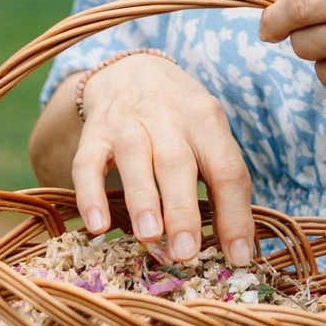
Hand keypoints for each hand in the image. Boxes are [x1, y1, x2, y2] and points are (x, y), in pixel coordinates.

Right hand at [70, 55, 255, 265]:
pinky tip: (97, 224)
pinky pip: (87, 163)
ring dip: (142, 197)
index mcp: (207, 120)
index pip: (227, 168)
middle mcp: (169, 117)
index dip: (235, 214)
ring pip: (134, 156)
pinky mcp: (95, 133)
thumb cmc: (182, 117)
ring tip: (149, 236)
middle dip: (183, 210)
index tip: (238, 256)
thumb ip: (221, 180)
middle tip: (186, 253)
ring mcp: (128, 122)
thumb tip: (236, 246)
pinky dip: (90, 193)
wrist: (133, 69)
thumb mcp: (209, 134)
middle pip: (178, 162)